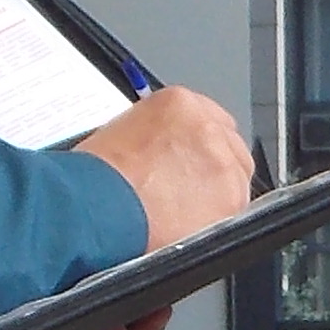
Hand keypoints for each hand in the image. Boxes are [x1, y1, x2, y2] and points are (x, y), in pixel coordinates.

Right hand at [77, 86, 253, 248]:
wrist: (93, 207)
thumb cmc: (95, 177)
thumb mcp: (122, 133)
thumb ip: (158, 136)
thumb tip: (168, 153)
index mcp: (180, 104)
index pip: (209, 120)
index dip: (200, 146)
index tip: (193, 161)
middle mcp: (207, 126)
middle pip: (229, 147)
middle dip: (212, 169)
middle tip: (190, 189)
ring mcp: (222, 161)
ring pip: (236, 178)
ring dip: (216, 194)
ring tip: (186, 212)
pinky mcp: (230, 196)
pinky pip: (237, 208)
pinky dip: (218, 218)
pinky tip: (192, 225)